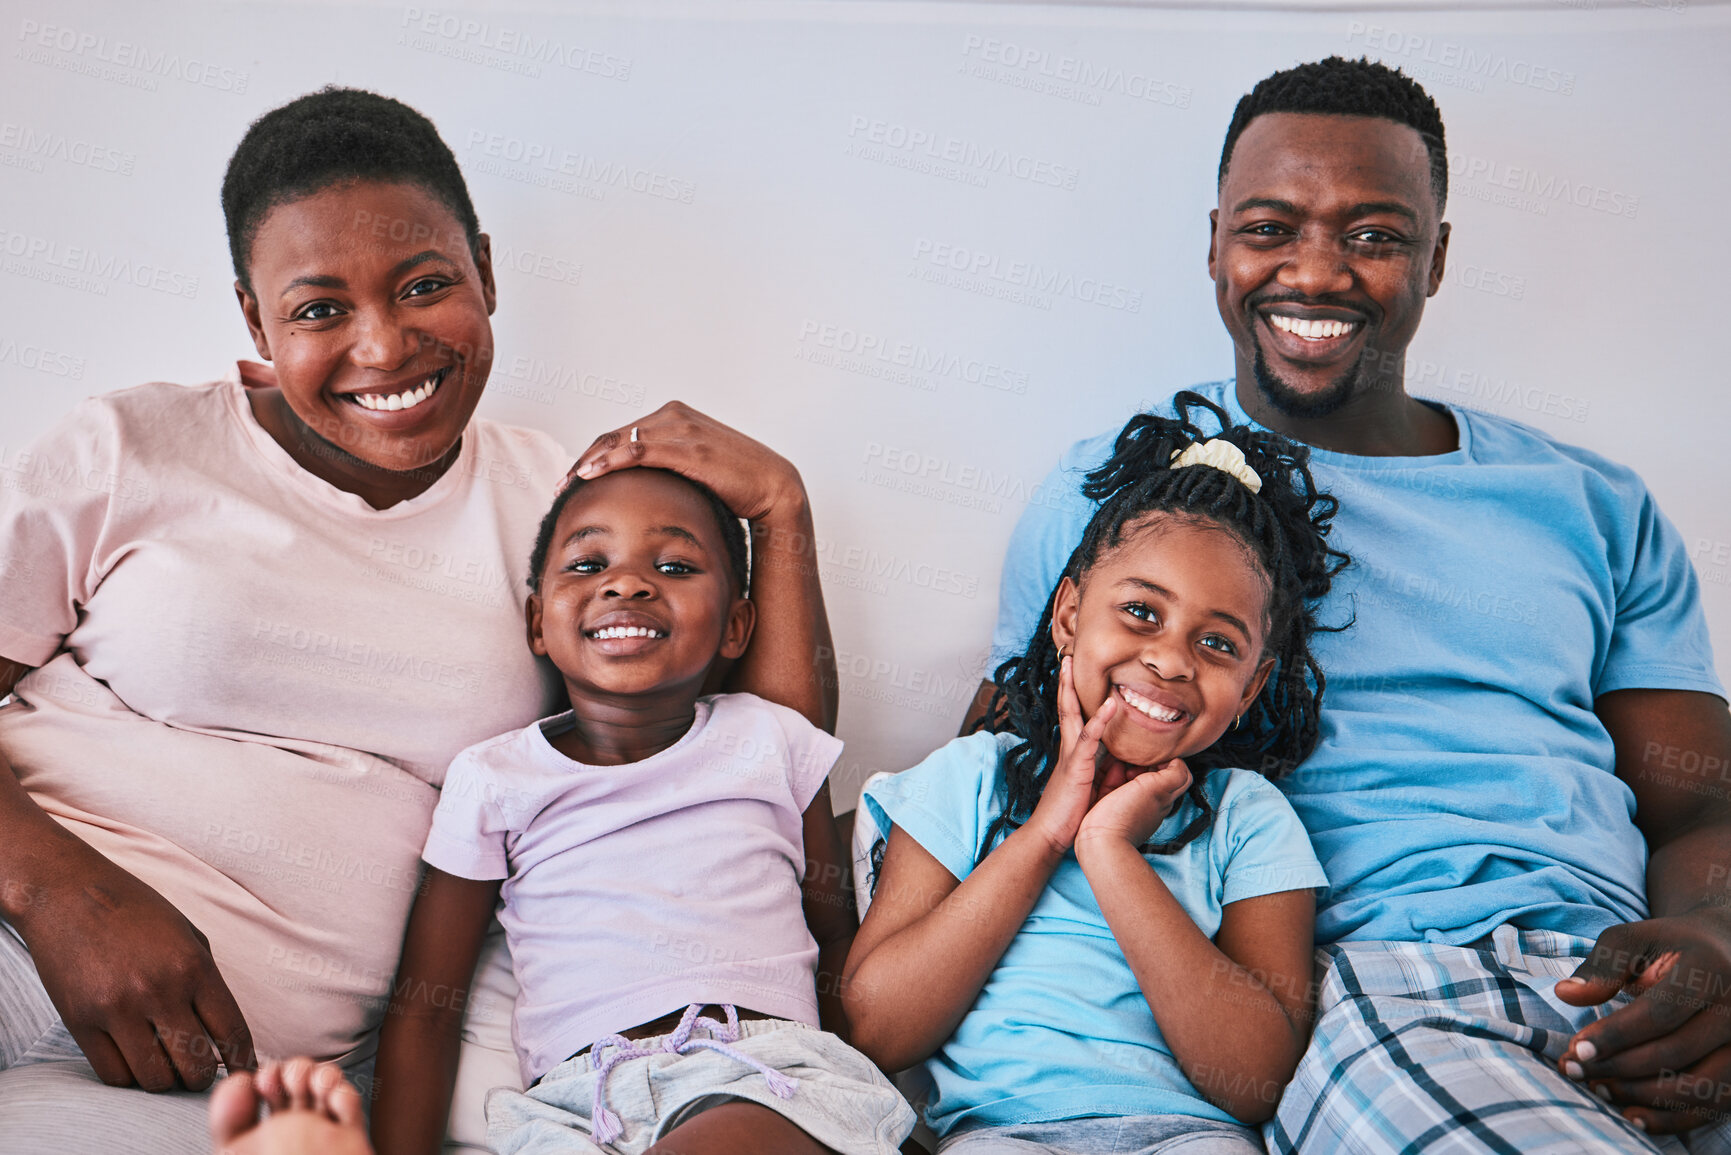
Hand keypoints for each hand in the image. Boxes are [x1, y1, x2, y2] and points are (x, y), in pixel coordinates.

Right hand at [15, 851, 253, 1090]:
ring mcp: (118, 1009)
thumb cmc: (136, 911)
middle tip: (199, 1071)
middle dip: (202, 1076)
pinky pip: (114, 1074)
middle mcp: (160, 991)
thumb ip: (207, 980)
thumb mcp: (188, 935)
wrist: (69, 894)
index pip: (231, 1032)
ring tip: (165, 1067)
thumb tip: (224, 1031)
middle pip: (195, 1067)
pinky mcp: (81, 1022)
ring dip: (165, 1080)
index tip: (242, 1070)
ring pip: (155, 1079)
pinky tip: (134, 1061)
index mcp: (194, 967)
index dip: (242, 1060)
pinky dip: (129, 1076)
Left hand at [209, 1059, 370, 1154]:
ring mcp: (323, 1136)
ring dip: (320, 1075)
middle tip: (288, 1078)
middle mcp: (291, 1136)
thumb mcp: (236, 1153)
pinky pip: (349, 1105)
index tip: (260, 1080)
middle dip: (293, 1071)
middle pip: (294, 1087)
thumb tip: (239, 1081)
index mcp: (259, 1141)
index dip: (263, 1080)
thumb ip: (228, 1118)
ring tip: (314, 1084)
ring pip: (324, 1090)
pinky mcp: (350, 1139)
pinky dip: (343, 1093)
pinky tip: (334, 1098)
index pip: (260, 1100)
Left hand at [567, 401, 804, 521]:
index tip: (575, 477)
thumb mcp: (695, 468)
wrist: (771, 485)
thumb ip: (669, 467)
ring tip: (569, 482)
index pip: (622, 433)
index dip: (595, 454)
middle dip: (585, 459)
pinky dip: (611, 460)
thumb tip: (643, 489)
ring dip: (590, 462)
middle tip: (562, 483)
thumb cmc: (735, 483)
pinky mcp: (686, 446)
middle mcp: (673, 415)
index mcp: (674, 416)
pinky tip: (591, 474)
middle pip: (614, 435)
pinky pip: (638, 450)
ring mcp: (680, 428)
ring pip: (620, 440)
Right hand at [1024, 656, 1119, 857]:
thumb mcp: (1095, 791)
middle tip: (1067, 656)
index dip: (1073, 695)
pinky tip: (1112, 704)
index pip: (1075, 717)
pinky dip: (1101, 720)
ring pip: (1071, 714)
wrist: (1051, 838)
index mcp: (1075, 755)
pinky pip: (1089, 738)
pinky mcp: (1076, 768)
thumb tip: (1125, 765)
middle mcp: (1070, 750)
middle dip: (1067, 682)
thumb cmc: (1072, 818)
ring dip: (1072, 689)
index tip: (1075, 674)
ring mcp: (1071, 757)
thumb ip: (1108, 773)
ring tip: (1072, 665)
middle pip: (1067, 707)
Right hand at [1076, 756, 1192, 850]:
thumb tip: (1177, 762)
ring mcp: (1130, 806)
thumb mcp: (1158, 789)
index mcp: (1164, 798)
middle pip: (1155, 776)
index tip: (1154, 754)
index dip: (1169, 760)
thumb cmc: (1127, 815)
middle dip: (1147, 763)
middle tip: (1137, 756)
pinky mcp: (1110, 808)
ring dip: (1128, 768)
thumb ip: (1174, 774)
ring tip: (1120, 760)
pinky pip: (1114, 787)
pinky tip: (1107, 772)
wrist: (1100, 842)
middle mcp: (1150, 803)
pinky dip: (1112, 776)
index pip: (1178, 775)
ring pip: (1134, 781)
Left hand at [1557, 907, 1730, 1131]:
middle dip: (1620, 1067)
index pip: (1661, 1013)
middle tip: (1575, 1070)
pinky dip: (1673, 1118)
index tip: (1577, 1048)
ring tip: (1598, 1088)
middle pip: (1677, 1052)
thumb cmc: (1669, 946)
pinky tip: (1631, 1115)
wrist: (1722, 952)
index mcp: (1710, 970)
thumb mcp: (1632, 940)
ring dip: (1643, 1095)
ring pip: (1699, 1086)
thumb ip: (1602, 965)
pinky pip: (1714, 1105)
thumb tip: (1566, 993)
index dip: (1617, 1034)